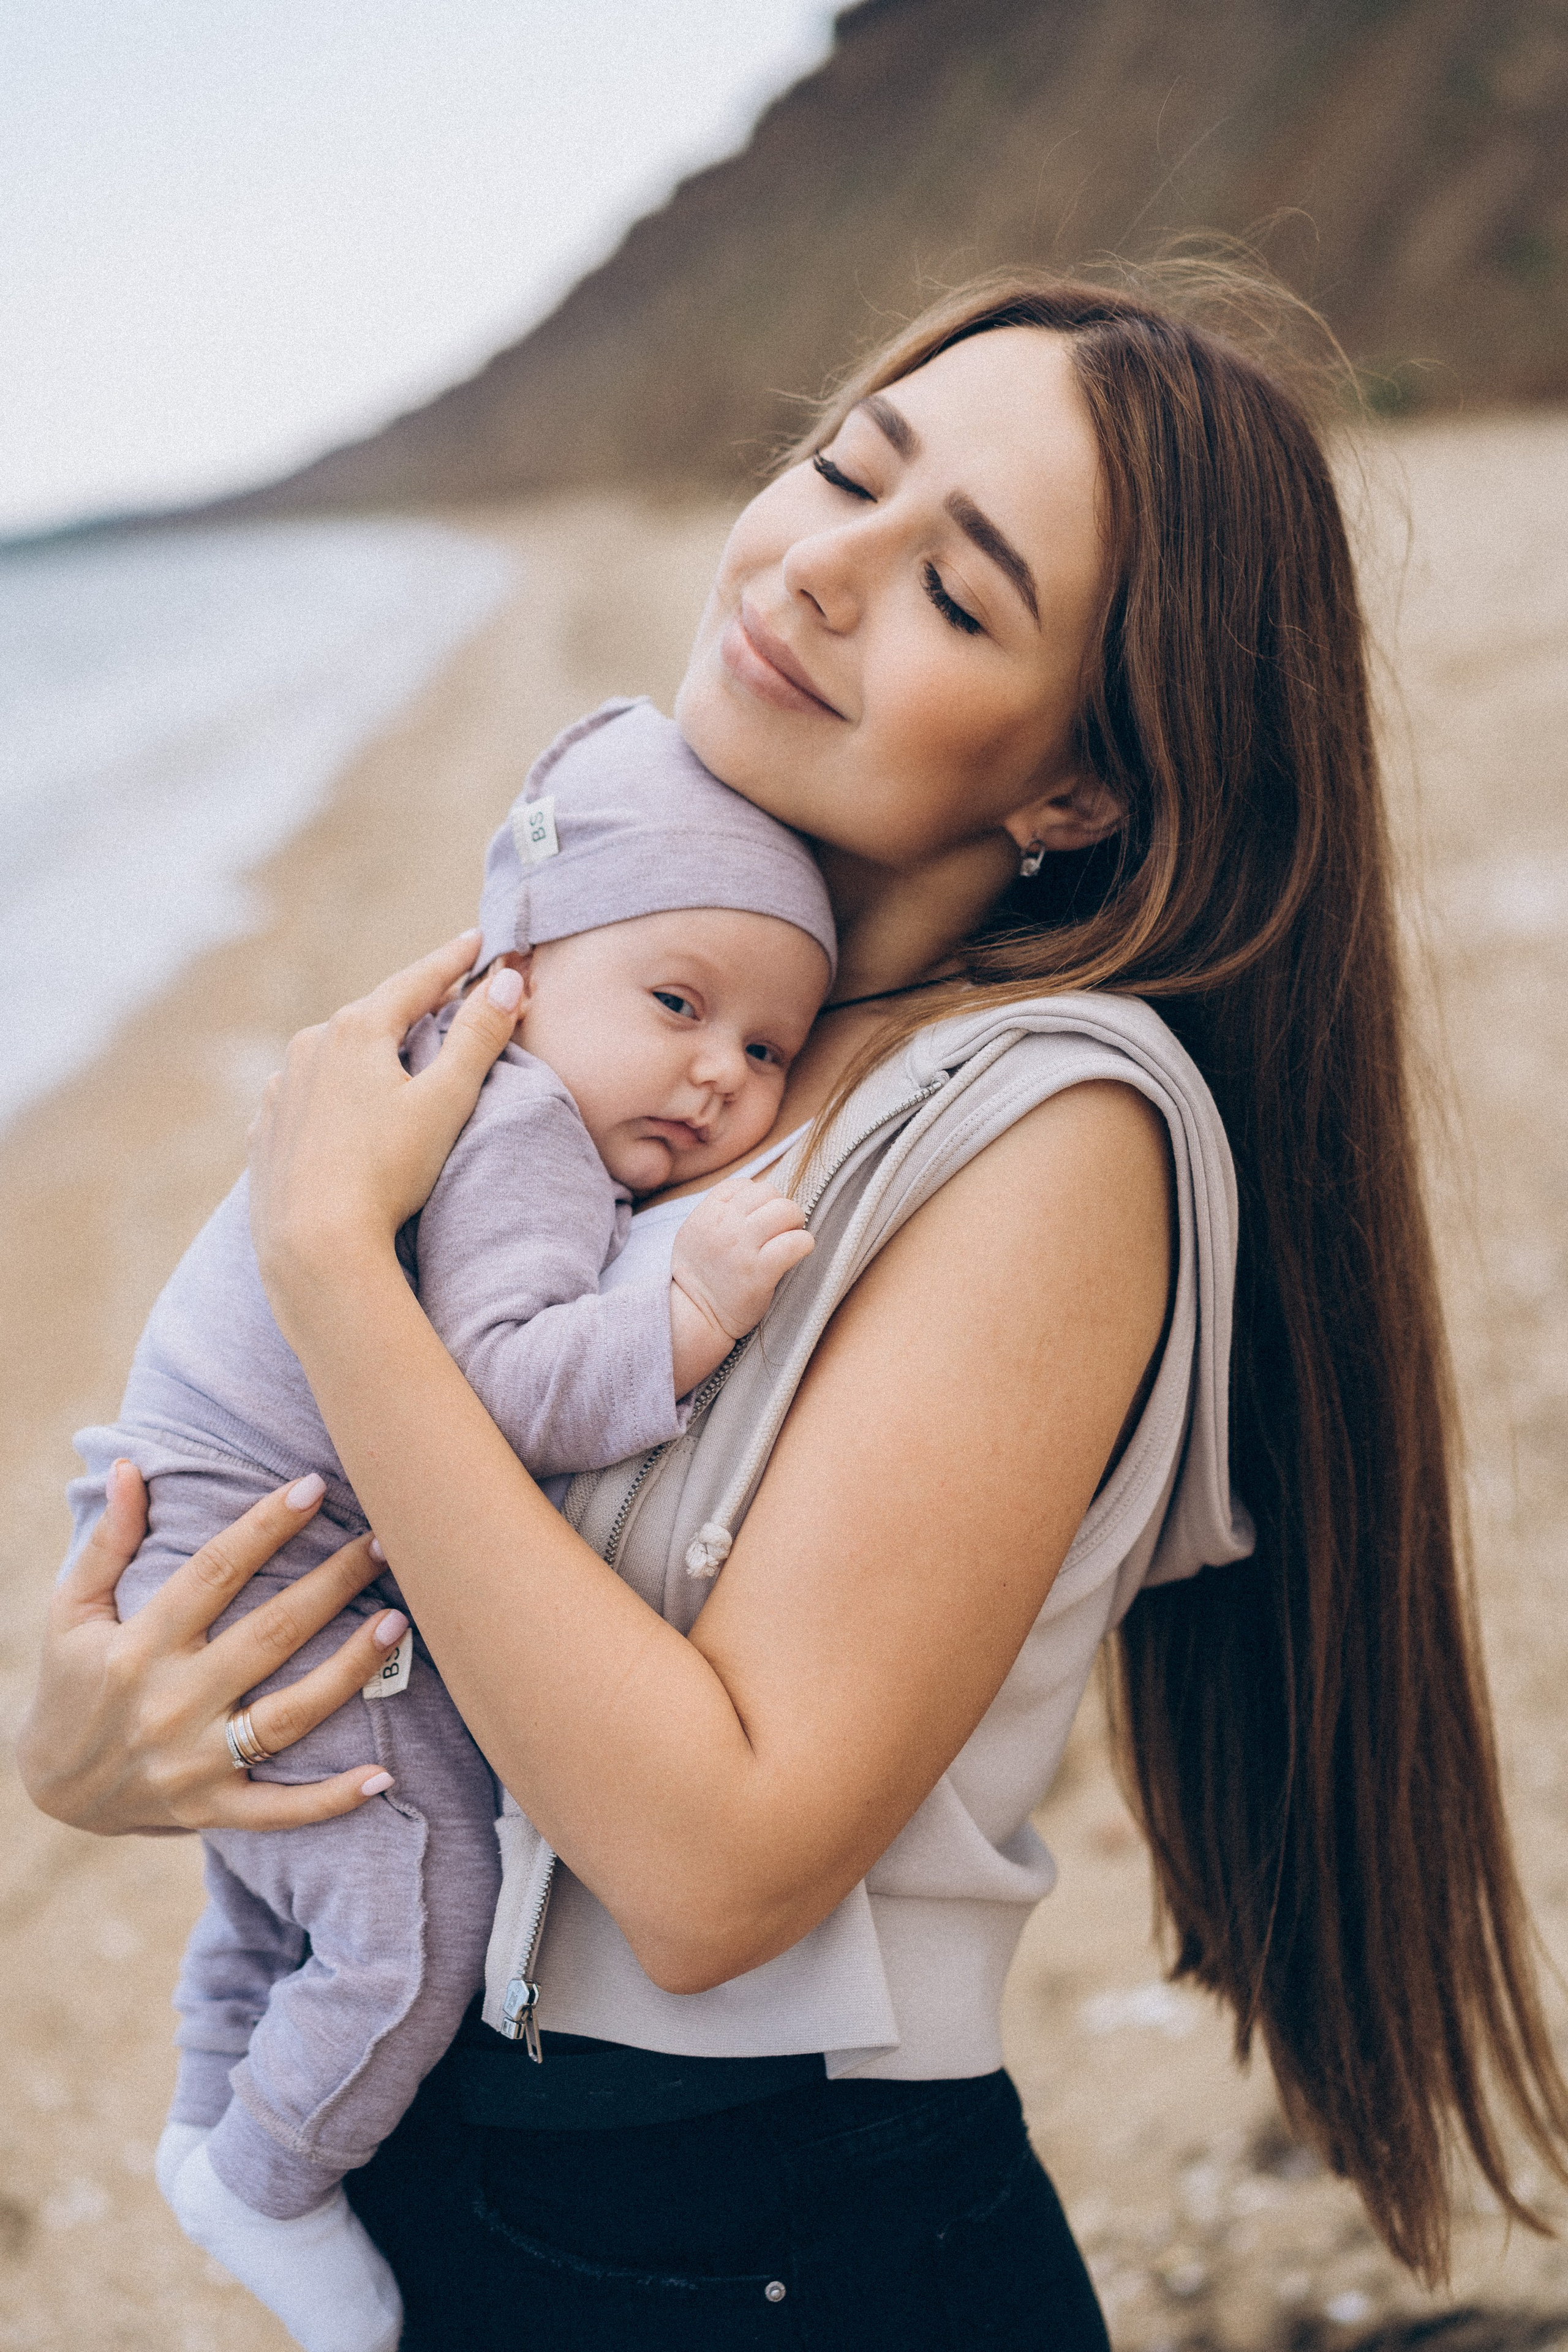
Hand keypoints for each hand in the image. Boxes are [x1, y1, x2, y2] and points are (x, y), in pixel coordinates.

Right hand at [18, 1461, 407, 1834]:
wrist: (49, 1789)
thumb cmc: (71, 1682)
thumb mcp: (71, 1610)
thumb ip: (108, 1541)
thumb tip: (130, 1467)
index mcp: (139, 1646)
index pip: (214, 1573)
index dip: (267, 1527)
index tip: (316, 1486)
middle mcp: (170, 1704)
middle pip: (269, 1634)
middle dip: (333, 1585)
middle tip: (386, 1541)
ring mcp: (194, 1763)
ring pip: (288, 1717)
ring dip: (350, 1670)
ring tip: (398, 1623)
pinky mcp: (211, 1810)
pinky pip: (279, 1810)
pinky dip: (332, 1800)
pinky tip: (383, 1775)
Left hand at [247, 932, 523, 1319]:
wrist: (312, 1244)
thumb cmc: (386, 1173)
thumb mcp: (446, 1101)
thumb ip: (478, 1037)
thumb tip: (508, 981)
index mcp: (356, 1029)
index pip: (416, 981)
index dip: (453, 960)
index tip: (478, 940)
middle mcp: (309, 1046)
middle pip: (373, 1015)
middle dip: (410, 1005)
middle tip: (444, 994)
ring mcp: (280, 1090)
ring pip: (335, 1054)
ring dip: (368, 1050)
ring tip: (395, 1054)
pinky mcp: (266, 1132)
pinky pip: (306, 1095)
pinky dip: (332, 1090)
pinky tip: (342, 1107)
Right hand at [671, 1177, 813, 1353]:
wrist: (695, 1317)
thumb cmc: (699, 1277)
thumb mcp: (694, 1234)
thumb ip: (718, 1212)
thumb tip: (754, 1195)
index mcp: (706, 1214)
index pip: (742, 1185)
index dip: (757, 1198)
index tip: (760, 1218)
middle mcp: (724, 1226)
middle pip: (768, 1192)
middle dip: (780, 1208)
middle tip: (782, 1228)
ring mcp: (743, 1248)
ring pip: (785, 1210)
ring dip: (795, 1223)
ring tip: (790, 1239)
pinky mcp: (761, 1272)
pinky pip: (796, 1242)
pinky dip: (804, 1244)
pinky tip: (798, 1253)